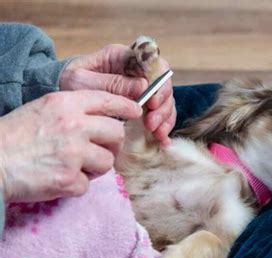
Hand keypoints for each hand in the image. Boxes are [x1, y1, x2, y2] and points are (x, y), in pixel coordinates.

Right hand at [0, 90, 140, 202]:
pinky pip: (88, 185)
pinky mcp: (69, 179)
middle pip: (117, 133)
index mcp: (66, 104)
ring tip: (72, 166)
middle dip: (112, 144)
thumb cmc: (13, 136)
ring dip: (95, 167)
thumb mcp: (42, 109)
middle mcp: (74, 125)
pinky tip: (58, 179)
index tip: (136, 111)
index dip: (126, 106)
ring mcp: (73, 153)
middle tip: (99, 150)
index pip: (107, 100)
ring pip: (107, 162)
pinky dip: (76, 186)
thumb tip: (104, 119)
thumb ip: (74, 111)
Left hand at [60, 44, 175, 144]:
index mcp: (124, 58)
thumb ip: (111, 83)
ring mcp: (142, 89)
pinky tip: (162, 140)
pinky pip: (160, 114)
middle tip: (151, 124)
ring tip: (156, 133)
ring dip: (165, 118)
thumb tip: (143, 87)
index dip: (159, 83)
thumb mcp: (82, 81)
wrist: (60, 98)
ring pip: (165, 101)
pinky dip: (164, 126)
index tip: (152, 103)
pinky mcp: (142, 106)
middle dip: (162, 105)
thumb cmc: (67, 83)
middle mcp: (137, 72)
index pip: (154, 64)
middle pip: (164, 84)